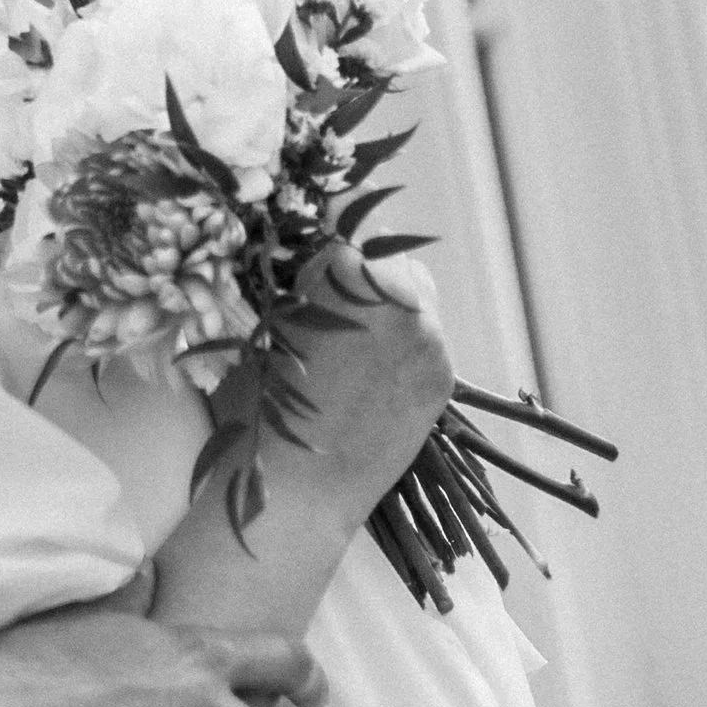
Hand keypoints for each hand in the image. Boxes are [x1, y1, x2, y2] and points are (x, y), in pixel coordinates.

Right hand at [149, 247, 452, 641]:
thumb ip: (292, 276)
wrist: (299, 490)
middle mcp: (400, 294)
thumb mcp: (263, 324)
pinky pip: (427, 336)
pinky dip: (404, 342)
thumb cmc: (261, 407)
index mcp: (346, 272)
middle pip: (388, 252)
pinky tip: (371, 372)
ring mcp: (430, 336)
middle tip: (330, 300)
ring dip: (388, 303)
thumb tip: (302, 240)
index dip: (326, 225)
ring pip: (414, 292)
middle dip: (362, 268)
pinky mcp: (445, 374)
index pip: (345, 216)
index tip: (315, 234)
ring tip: (352, 342)